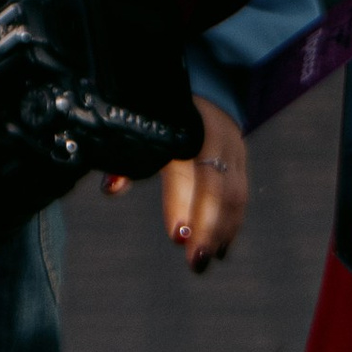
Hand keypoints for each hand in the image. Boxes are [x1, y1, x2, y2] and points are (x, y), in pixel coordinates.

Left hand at [124, 93, 246, 273]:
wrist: (199, 89)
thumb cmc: (162, 115)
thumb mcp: (144, 132)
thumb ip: (127, 160)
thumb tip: (110, 190)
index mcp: (194, 129)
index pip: (197, 172)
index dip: (187, 204)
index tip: (177, 238)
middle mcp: (219, 141)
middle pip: (222, 189)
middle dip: (210, 228)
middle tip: (194, 262)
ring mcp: (234, 153)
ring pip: (236, 197)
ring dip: (222, 232)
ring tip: (205, 260)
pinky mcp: (241, 165)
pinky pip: (240, 199)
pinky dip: (231, 226)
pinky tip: (220, 249)